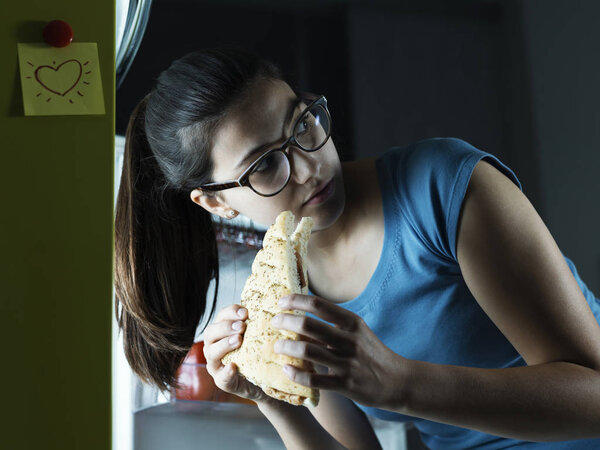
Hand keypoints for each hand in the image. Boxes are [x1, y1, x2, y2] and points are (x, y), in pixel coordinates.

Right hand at [203, 304, 275, 404]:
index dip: (231, 312)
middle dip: (225, 327)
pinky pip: (221, 377)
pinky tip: (233, 367)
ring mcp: (216, 364)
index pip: (221, 316)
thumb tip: (273, 307)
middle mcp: (214, 346)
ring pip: (211, 352)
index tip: (246, 312)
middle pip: (210, 332)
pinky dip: (226, 372)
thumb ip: (258, 323)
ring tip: (238, 341)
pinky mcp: (222, 381)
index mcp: (222, 331)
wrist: (264, 380)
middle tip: (242, 327)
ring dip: (224, 345)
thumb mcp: (258, 336)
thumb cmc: (259, 353)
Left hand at [271, 294, 402, 408]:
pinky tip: (287, 370)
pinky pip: (314, 379)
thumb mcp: (358, 331)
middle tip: (274, 322)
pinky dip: (296, 374)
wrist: (397, 381)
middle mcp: (350, 340)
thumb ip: (335, 322)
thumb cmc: (372, 352)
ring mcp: (347, 363)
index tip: (281, 302)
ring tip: (277, 345)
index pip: (319, 305)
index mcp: (353, 323)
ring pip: (308, 351)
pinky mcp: (345, 385)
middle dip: (286, 321)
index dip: (297, 300)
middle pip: (309, 325)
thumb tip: (303, 311)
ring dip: (287, 347)